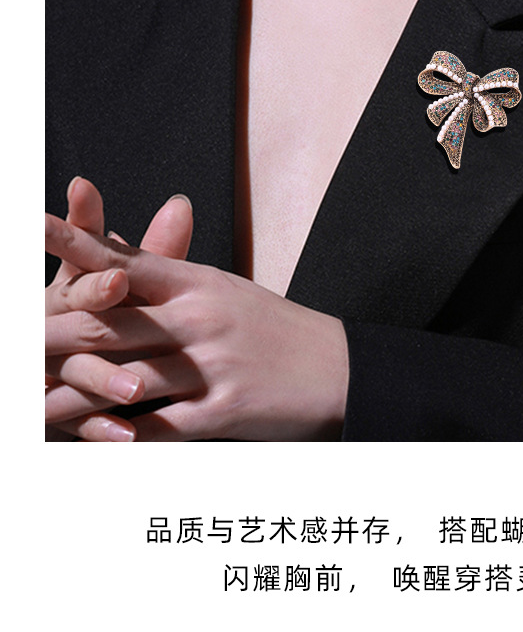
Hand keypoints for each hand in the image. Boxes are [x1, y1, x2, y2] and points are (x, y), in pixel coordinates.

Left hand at [45, 214, 349, 441]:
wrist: (339, 367)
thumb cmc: (271, 327)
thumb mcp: (220, 288)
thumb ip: (165, 273)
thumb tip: (113, 253)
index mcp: (195, 281)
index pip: (122, 258)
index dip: (72, 243)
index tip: (31, 224)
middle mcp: (199, 317)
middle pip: (110, 322)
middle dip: (52, 334)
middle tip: (14, 339)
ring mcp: (210, 365)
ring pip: (124, 381)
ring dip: (69, 400)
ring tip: (29, 407)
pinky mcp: (221, 413)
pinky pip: (157, 430)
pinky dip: (119, 441)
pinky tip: (89, 448)